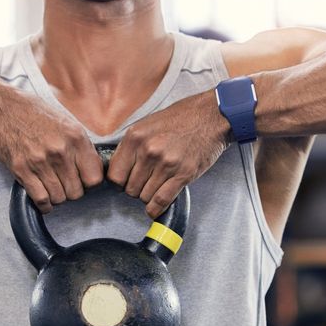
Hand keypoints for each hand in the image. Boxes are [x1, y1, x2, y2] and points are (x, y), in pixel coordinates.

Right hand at [0, 90, 102, 212]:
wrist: (2, 109)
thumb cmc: (35, 114)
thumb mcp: (67, 122)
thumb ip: (81, 145)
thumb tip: (93, 168)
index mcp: (75, 138)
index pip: (94, 178)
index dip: (89, 183)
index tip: (83, 180)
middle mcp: (60, 151)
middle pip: (76, 192)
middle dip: (72, 192)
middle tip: (65, 184)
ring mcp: (40, 162)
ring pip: (59, 198)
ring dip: (57, 197)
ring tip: (52, 187)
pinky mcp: (21, 170)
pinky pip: (41, 199)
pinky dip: (44, 204)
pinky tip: (44, 197)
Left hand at [107, 91, 230, 217]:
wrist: (211, 116)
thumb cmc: (180, 118)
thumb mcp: (147, 124)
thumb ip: (131, 146)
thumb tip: (118, 168)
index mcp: (135, 137)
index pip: (114, 175)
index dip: (119, 182)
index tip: (125, 182)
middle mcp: (148, 151)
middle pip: (130, 189)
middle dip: (136, 189)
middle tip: (145, 182)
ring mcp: (166, 164)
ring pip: (145, 196)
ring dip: (149, 196)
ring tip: (157, 186)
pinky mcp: (183, 174)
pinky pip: (161, 200)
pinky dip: (155, 209)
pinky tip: (155, 208)